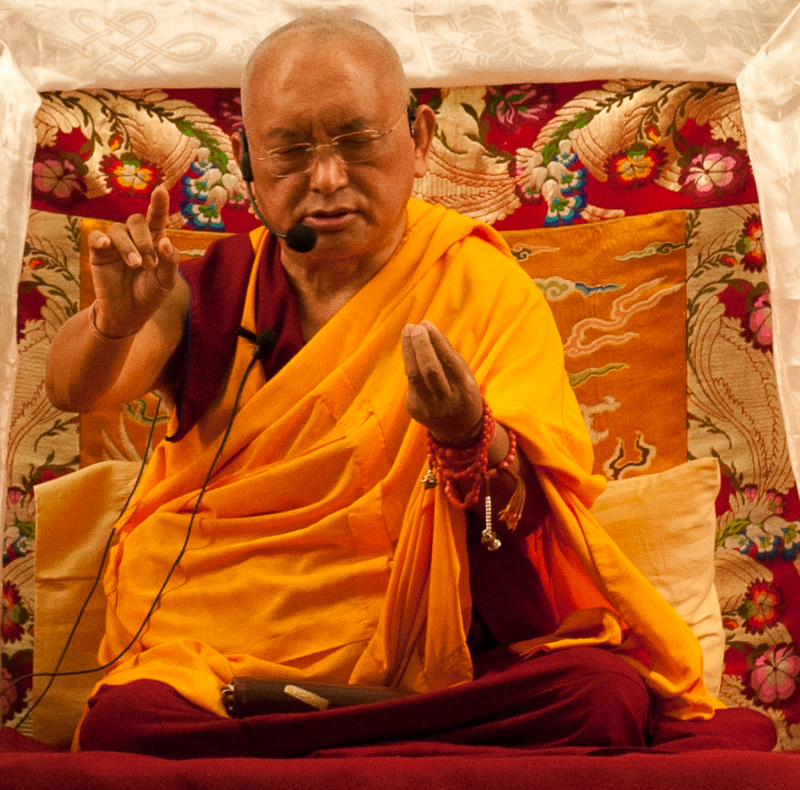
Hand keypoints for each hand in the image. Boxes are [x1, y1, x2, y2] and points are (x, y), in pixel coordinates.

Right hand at [88, 185, 178, 336]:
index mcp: (154, 241)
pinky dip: (101, 239)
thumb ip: (169, 261)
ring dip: (129, 246)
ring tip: (136, 265)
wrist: (129, 313)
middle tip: (149, 263)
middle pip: (137, 221)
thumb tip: (165, 241)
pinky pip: (96, 237)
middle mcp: (134, 238)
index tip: (161, 190)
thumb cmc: (149, 294)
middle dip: (144, 241)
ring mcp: (115, 244)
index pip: (156, 218)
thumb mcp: (166, 281)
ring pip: (118, 229)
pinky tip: (106, 246)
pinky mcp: (99, 252)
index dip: (158, 204)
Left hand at [402, 320, 483, 446]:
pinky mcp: (414, 409)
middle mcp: (447, 401)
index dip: (436, 341)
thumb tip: (428, 329)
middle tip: (415, 326)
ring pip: (414, 375)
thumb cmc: (462, 394)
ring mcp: (429, 407)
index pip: (449, 362)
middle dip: (420, 345)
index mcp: (465, 390)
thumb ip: (448, 354)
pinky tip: (410, 350)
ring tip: (408, 331)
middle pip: (430, 370)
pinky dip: (411, 363)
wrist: (459, 431)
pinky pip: (411, 382)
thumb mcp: (465, 376)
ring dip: (409, 350)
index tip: (427, 324)